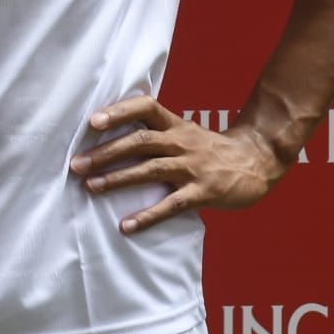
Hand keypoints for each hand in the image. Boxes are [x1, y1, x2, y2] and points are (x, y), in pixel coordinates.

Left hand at [69, 96, 290, 234]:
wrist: (257, 160)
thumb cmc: (212, 149)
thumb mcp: (185, 132)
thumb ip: (156, 133)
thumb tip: (112, 138)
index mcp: (175, 125)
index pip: (145, 107)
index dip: (119, 111)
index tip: (93, 121)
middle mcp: (181, 142)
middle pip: (139, 142)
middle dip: (106, 153)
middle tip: (77, 164)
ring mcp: (192, 167)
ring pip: (150, 170)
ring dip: (118, 179)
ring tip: (91, 187)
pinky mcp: (202, 192)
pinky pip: (171, 205)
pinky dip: (147, 216)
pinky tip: (126, 226)